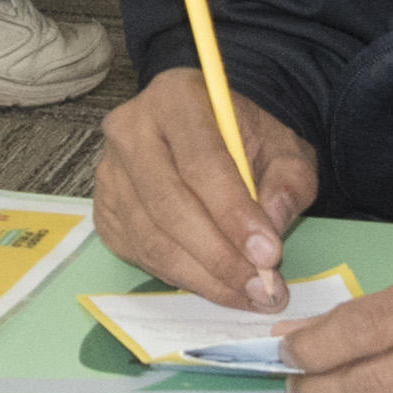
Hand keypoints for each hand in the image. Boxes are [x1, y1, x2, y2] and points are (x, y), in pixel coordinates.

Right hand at [93, 68, 316, 312]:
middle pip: (168, 204)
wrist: (210, 134)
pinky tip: (215, 284)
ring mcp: (109, 172)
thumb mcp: (285, 150)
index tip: (269, 254)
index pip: (201, 162)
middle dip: (219, 256)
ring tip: (247, 294)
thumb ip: (289, 183)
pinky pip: (138, 253)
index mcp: (175, 98)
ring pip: (151, 237)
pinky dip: (180, 276)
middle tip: (262, 288)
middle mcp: (130, 130)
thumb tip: (272, 224)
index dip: (234, 213)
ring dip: (202, 276)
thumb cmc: (246, 140)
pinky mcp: (103, 208)